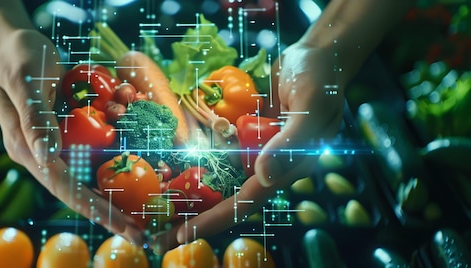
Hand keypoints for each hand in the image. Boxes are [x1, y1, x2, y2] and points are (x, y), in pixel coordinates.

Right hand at [0, 29, 143, 244]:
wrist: (12, 43)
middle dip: (109, 214)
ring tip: (142, 215)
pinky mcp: (63, 135)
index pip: (64, 188)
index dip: (95, 210)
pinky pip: (90, 157)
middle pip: (78, 192)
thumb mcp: (26, 83)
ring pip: (85, 179)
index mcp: (26, 149)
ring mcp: (52, 146)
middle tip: (142, 233)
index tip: (124, 227)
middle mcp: (39, 155)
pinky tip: (134, 175)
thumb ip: (35, 120)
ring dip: (112, 197)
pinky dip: (111, 169)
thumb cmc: (18, 58)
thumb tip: (47, 158)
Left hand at [150, 41, 346, 252]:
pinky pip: (217, 151)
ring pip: (218, 178)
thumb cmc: (320, 80)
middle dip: (193, 216)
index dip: (213, 220)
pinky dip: (196, 161)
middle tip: (158, 235)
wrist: (318, 56)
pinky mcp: (245, 134)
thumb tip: (263, 178)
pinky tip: (169, 167)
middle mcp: (268, 165)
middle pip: (226, 197)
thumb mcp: (310, 108)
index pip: (246, 202)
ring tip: (157, 207)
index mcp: (288, 169)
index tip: (183, 234)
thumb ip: (289, 144)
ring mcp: (254, 150)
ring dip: (190, 193)